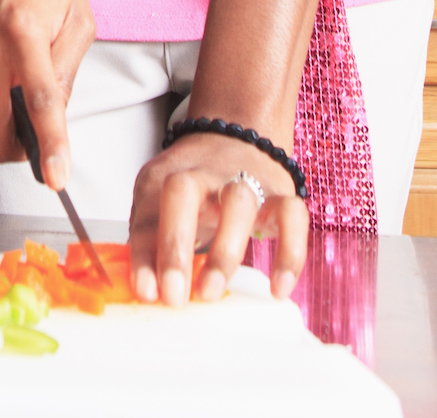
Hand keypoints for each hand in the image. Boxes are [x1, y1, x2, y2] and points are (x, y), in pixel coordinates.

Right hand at [0, 0, 94, 190]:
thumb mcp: (77, 15)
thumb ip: (68, 69)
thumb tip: (55, 116)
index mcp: (23, 32)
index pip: (37, 101)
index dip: (48, 146)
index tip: (54, 177)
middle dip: (17, 150)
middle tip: (39, 136)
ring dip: (8, 114)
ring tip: (26, 70)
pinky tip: (8, 57)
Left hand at [129, 132, 307, 304]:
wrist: (236, 140)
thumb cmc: (194, 189)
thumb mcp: (161, 207)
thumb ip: (152, 245)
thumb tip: (148, 292)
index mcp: (166, 177)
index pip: (146, 212)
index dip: (143, 255)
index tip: (145, 292)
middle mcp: (203, 174)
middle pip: (183, 191)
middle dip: (175, 246)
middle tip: (173, 296)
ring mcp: (243, 181)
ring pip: (238, 202)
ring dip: (224, 251)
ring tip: (211, 292)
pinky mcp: (280, 194)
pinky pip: (293, 216)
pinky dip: (289, 253)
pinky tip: (278, 290)